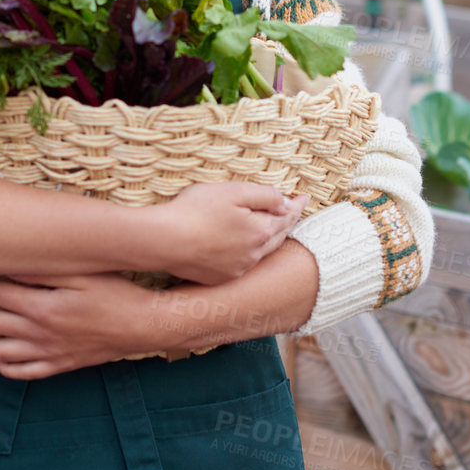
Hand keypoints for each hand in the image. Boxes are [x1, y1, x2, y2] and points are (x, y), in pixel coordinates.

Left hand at [0, 272, 166, 378]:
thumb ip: (43, 269)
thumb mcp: (82, 272)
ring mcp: (48, 353)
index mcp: (41, 307)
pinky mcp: (60, 365)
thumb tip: (8, 262)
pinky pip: (23, 372)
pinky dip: (2, 367)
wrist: (145, 326)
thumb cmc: (117, 292)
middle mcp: (39, 334)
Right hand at [147, 182, 307, 284]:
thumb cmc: (196, 210)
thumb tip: (287, 202)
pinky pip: (242, 265)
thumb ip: (265, 196)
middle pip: (278, 237)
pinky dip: (249, 253)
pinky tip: (244, 248)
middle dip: (287, 223)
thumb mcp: (234, 192)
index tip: (305, 198)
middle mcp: (253, 255)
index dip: (297, 205)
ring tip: (274, 229)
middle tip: (294, 212)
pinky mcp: (219, 277)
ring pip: (261, 253)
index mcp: (260, 231)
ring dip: (269, 240)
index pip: (286, 216)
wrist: (164, 240)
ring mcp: (236, 269)